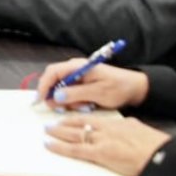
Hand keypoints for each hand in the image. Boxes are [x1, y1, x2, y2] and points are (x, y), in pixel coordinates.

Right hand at [34, 58, 149, 110]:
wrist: (135, 88)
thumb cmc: (119, 87)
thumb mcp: (98, 92)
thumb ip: (76, 94)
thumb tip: (55, 96)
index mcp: (78, 66)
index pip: (52, 72)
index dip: (43, 85)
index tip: (40, 100)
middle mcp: (75, 69)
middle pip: (54, 81)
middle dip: (56, 96)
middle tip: (63, 109)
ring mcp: (78, 77)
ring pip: (61, 90)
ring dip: (68, 101)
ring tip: (84, 106)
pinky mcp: (82, 84)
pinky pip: (70, 94)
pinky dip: (74, 102)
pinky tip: (86, 105)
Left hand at [44, 114, 170, 175]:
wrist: (161, 155)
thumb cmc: (155, 147)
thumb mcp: (139, 132)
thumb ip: (128, 130)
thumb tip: (123, 132)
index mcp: (117, 124)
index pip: (92, 119)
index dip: (77, 119)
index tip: (68, 119)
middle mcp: (107, 129)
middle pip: (80, 124)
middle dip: (64, 124)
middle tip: (52, 123)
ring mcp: (102, 140)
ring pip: (74, 134)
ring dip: (58, 132)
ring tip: (47, 130)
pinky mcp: (100, 153)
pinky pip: (75, 149)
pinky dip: (60, 147)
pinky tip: (50, 145)